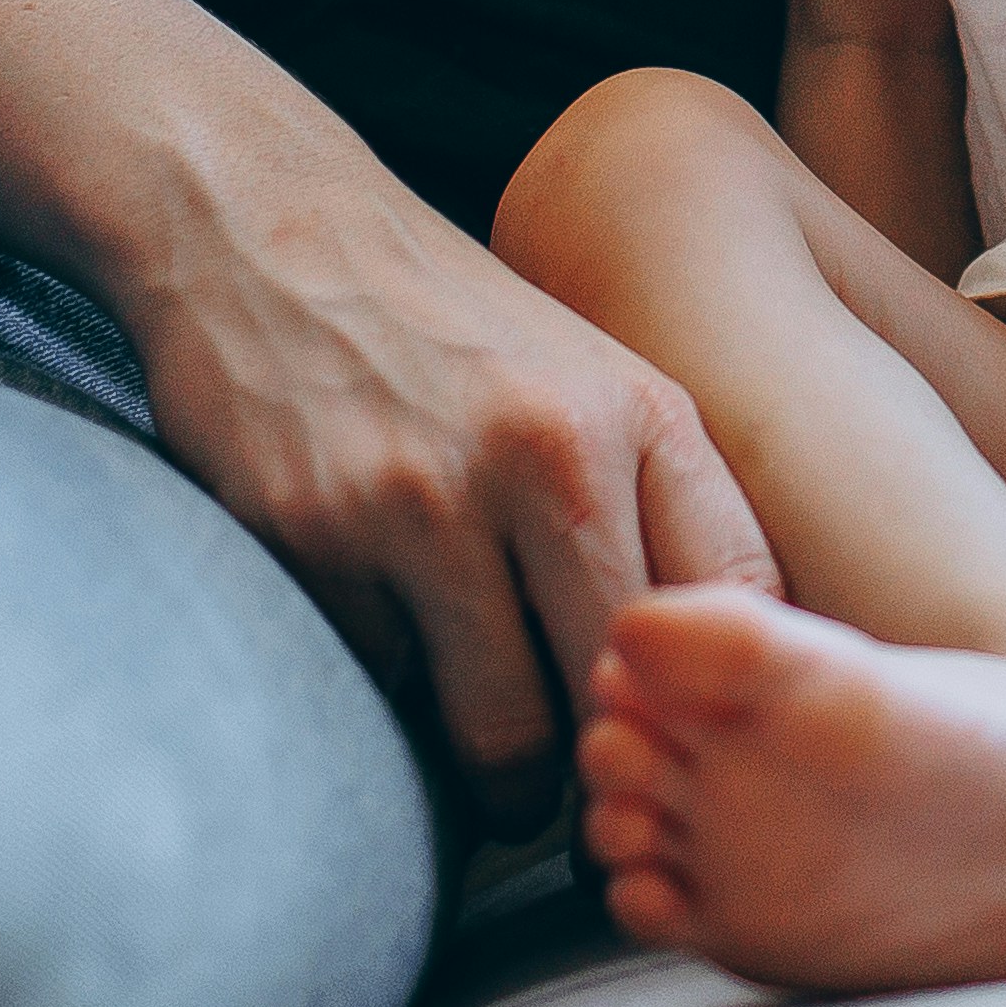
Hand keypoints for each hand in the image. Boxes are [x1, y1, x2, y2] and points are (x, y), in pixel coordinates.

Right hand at [128, 149, 780, 834]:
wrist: (268, 227)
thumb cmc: (448, 328)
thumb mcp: (590, 378)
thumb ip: (660, 503)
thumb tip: (725, 660)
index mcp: (638, 413)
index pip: (737, 593)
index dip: (719, 682)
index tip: (693, 717)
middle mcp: (549, 451)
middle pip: (617, 682)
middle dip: (610, 752)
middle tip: (596, 776)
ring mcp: (426, 496)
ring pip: (503, 728)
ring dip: (507, 779)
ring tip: (507, 777)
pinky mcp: (316, 536)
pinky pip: (385, 685)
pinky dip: (399, 694)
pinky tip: (401, 652)